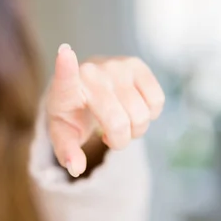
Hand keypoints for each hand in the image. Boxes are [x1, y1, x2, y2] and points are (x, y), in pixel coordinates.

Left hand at [45, 44, 164, 176]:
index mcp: (66, 87)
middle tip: (108, 135)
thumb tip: (76, 168)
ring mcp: (116, 65)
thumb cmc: (71, 115)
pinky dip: (150, 114)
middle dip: (119, 140)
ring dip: (135, 129)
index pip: (65, 75)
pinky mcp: (136, 64)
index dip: (66, 66)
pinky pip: (157, 102)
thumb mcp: (64, 135)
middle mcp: (91, 71)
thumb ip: (67, 153)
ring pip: (142, 115)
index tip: (64, 52)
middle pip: (120, 123)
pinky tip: (131, 108)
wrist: (82, 89)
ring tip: (118, 120)